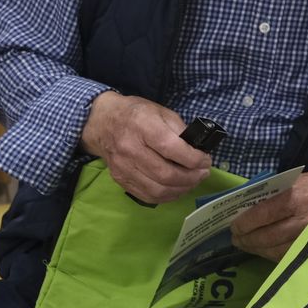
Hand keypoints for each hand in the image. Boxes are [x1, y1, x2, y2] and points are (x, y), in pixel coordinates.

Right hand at [81, 91, 210, 202]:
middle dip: (192, 177)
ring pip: (158, 189)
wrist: (102, 123)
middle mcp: (130, 148)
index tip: (206, 160)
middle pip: (166, 174)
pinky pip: (148, 195)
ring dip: (182, 189)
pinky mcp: (120, 179)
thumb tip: (198, 151)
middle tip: (203, 173)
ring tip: (193, 181)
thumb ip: (180, 131)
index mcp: (143, 126)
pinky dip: (168, 196)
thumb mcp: (162, 112)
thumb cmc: (137, 114)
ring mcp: (123, 167)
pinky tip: (178, 188)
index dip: (194, 159)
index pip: (171, 148)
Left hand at [231, 169, 307, 260]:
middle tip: (237, 238)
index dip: (245, 223)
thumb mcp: (297, 181)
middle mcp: (303, 220)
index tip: (234, 225)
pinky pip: (287, 257)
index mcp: (296, 198)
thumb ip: (274, 193)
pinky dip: (271, 255)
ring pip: (274, 250)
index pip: (262, 214)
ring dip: (256, 249)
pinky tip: (264, 250)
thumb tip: (246, 205)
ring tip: (247, 245)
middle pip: (266, 236)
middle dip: (246, 239)